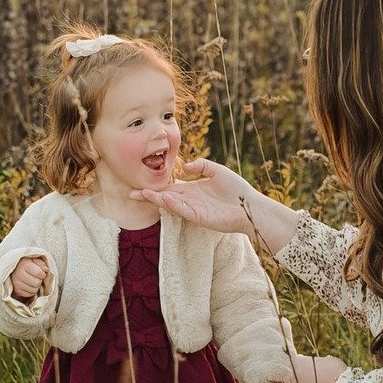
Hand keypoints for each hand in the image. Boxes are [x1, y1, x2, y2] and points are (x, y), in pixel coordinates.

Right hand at [10, 255, 49, 301]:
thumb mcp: (37, 260)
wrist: (18, 268)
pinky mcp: (16, 290)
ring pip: (34, 290)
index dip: (43, 274)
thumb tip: (47, 270)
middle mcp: (18, 274)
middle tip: (37, 277)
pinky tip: (30, 285)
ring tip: (33, 281)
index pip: (39, 273)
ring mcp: (16, 283)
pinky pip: (29, 294)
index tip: (41, 272)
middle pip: (37, 283)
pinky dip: (32, 291)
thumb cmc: (30, 264)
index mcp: (24, 264)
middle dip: (39, 280)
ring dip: (36, 286)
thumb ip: (43, 265)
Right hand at [130, 157, 258, 235]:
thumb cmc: (237, 189)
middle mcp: (191, 200)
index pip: (170, 188)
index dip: (156, 187)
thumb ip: (201, 165)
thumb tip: (183, 167)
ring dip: (159, 200)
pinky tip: (165, 199)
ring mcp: (195, 210)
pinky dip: (174, 205)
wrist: (251, 205)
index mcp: (193, 190)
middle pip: (166, 197)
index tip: (139, 186)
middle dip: (149, 196)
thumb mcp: (217, 170)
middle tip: (132, 194)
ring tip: (145, 194)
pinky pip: (184, 211)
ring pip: (172, 204)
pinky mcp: (201, 217)